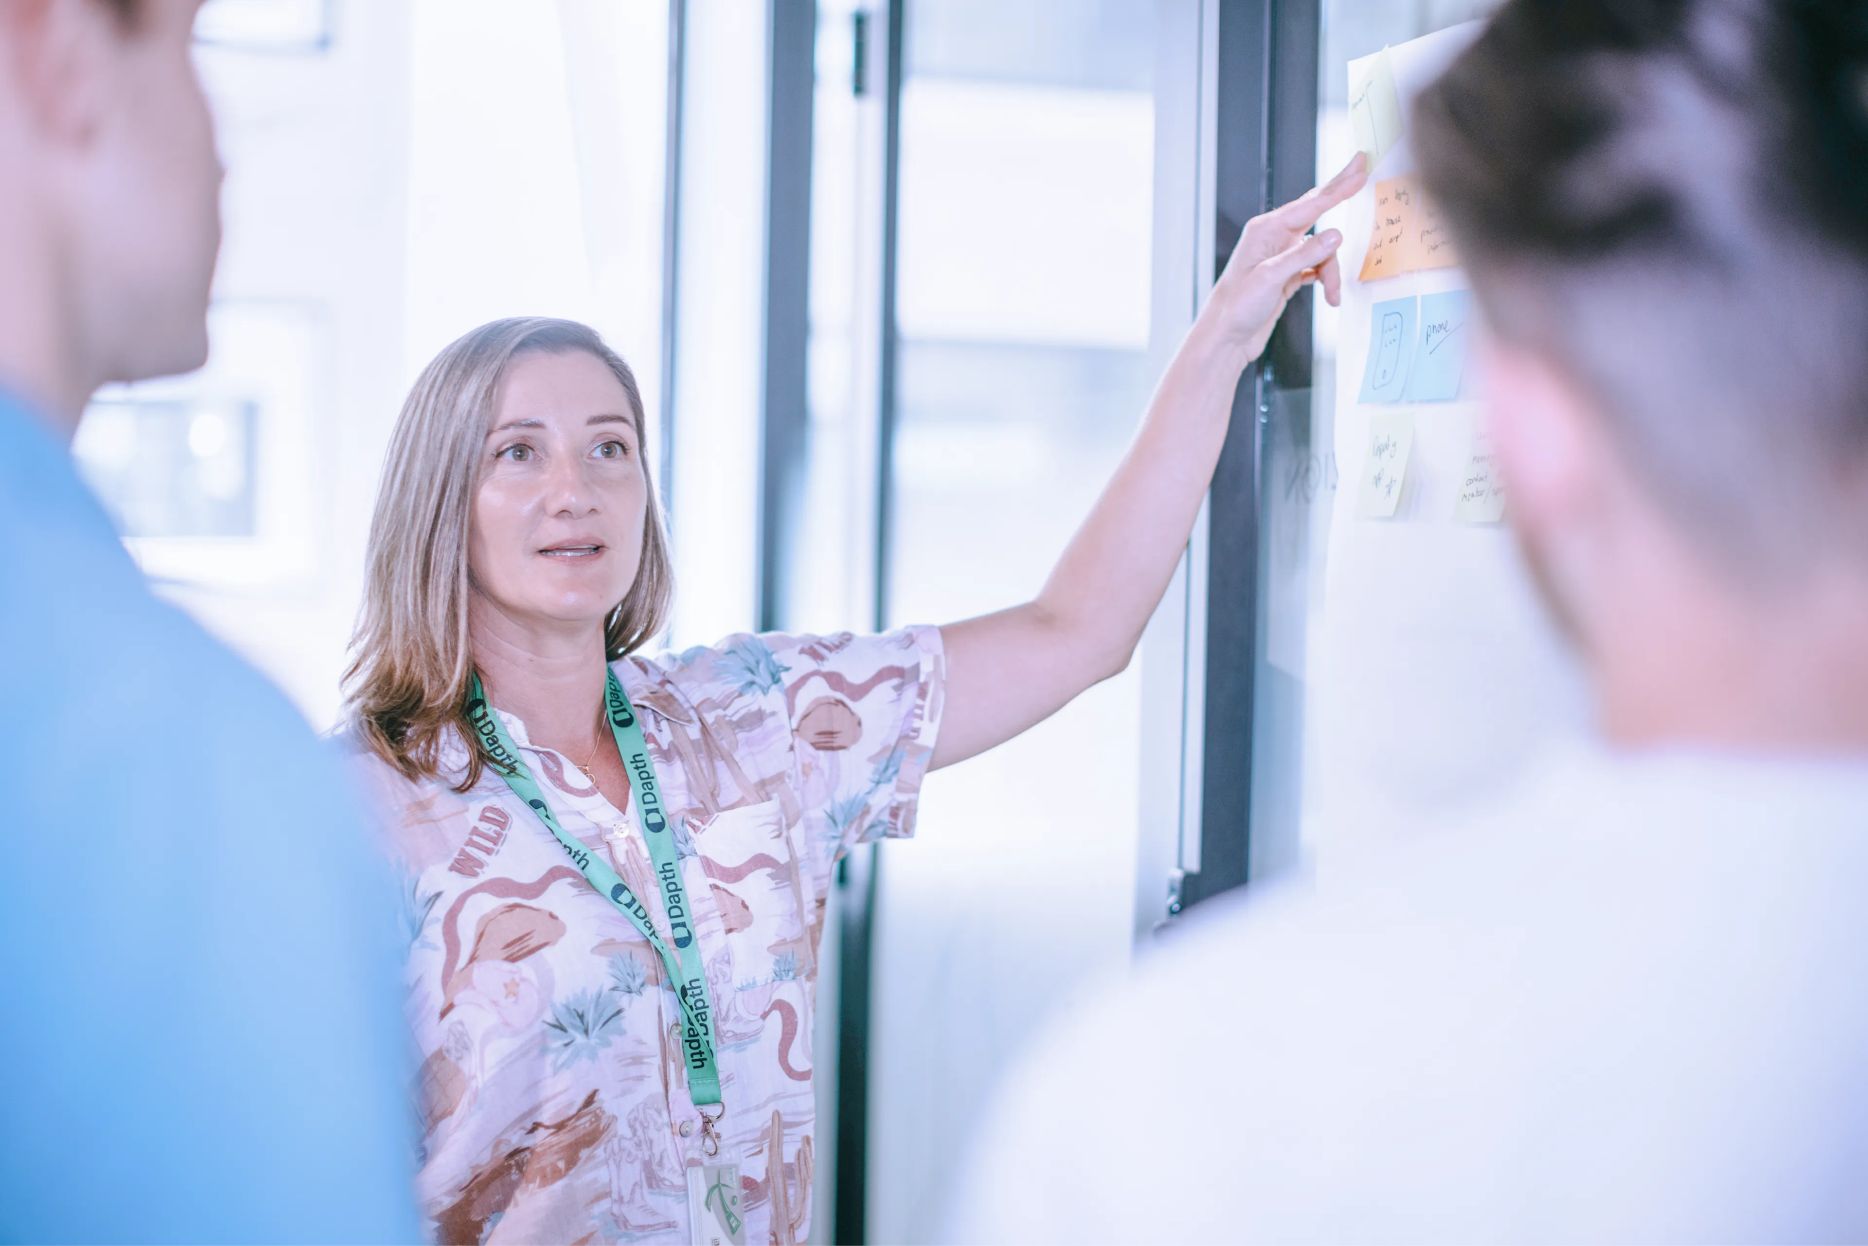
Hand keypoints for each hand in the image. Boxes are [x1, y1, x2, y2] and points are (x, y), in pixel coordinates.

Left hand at [1202, 153, 1368, 365]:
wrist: (1226, 338)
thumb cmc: (1237, 306)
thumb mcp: (1272, 277)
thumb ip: (1305, 254)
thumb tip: (1336, 234)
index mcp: (1266, 230)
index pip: (1310, 203)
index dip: (1338, 186)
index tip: (1359, 168)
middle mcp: (1274, 238)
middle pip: (1316, 213)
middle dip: (1340, 197)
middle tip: (1363, 174)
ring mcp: (1281, 257)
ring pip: (1321, 251)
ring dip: (1331, 272)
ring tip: (1332, 295)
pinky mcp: (1286, 275)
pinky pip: (1316, 268)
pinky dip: (1325, 280)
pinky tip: (1330, 295)